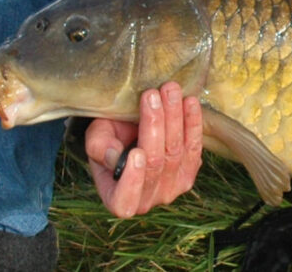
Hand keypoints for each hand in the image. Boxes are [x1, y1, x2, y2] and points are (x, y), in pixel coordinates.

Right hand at [84, 82, 203, 216]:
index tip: (136, 152)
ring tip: (169, 90)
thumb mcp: (96, 139)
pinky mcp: (191, 171)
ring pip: (177, 151)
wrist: (129, 133)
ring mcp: (172, 187)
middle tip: (152, 95)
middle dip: (155, 125)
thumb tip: (115, 156)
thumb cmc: (108, 139)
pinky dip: (193, 122)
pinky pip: (195, 146)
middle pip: (156, 162)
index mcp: (118, 199)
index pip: (125, 201)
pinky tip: (190, 101)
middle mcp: (148, 199)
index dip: (133, 180)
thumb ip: (100, 147)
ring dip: (174, 117)